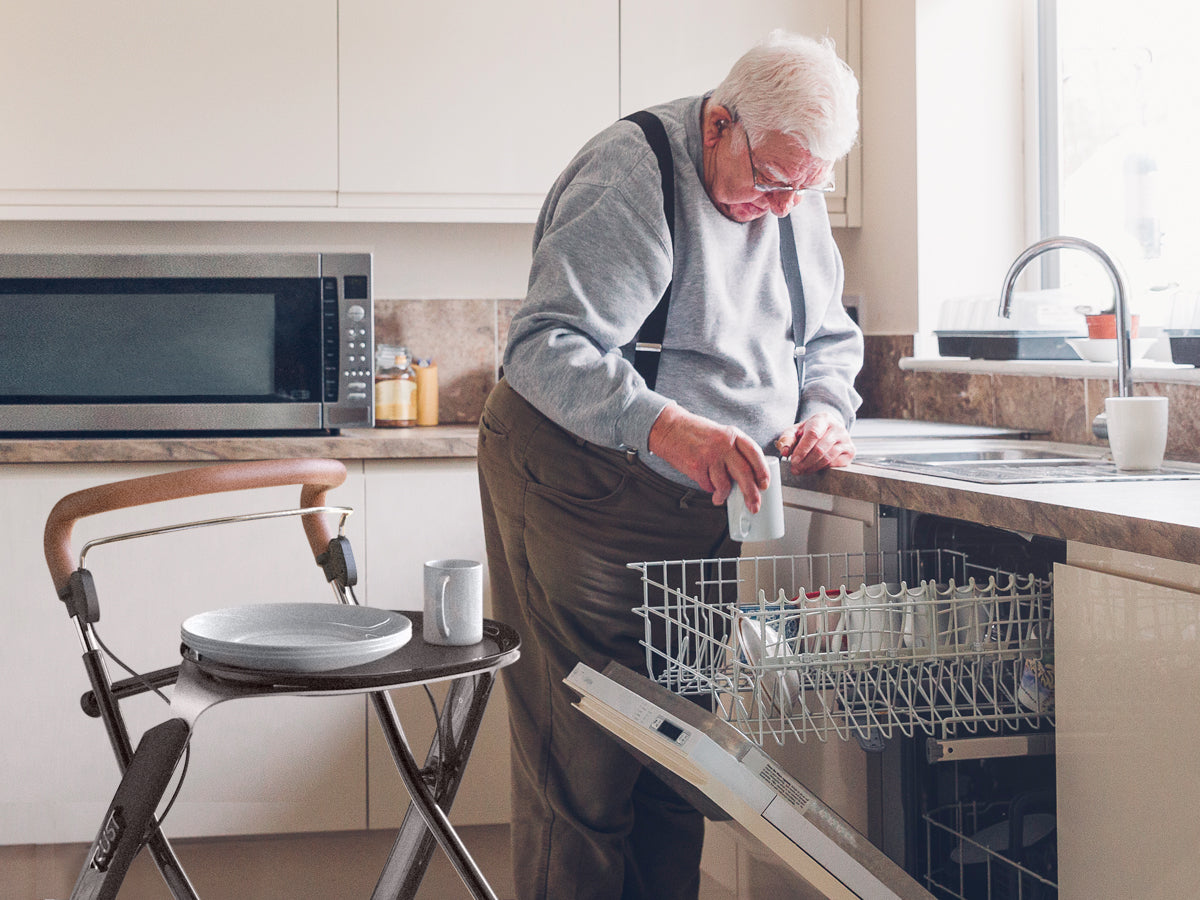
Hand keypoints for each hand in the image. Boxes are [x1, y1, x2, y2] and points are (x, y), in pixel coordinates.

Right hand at [648, 404, 769, 508]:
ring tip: (719, 497)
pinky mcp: (696, 467)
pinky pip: (708, 485)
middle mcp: (723, 444)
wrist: (669, 428)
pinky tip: (705, 483)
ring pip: (725, 484)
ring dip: (723, 495)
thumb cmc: (695, 433)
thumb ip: (733, 451)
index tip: (765, 484)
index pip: (754, 453)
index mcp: (732, 434)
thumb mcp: (720, 435)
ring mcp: (709, 456)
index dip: (762, 471)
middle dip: (751, 493)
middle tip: (754, 505)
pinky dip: (709, 489)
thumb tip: (746, 476)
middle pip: (744, 473)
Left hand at [774, 413, 855, 474]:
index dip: (802, 449)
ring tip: (802, 470)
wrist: (827, 429)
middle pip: (820, 448)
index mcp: (823, 418)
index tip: (793, 460)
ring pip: (828, 457)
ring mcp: (846, 439)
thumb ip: (787, 439)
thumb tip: (785, 451)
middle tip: (795, 469)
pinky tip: (813, 468)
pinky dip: (822, 468)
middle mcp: (838, 427)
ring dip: (812, 467)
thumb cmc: (809, 431)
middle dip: (805, 462)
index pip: (813, 434)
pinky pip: (835, 464)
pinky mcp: (851, 451)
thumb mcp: (795, 431)